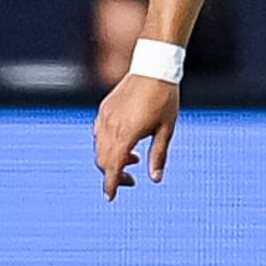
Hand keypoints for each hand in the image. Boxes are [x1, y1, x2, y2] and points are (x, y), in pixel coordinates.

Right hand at [95, 74, 183, 197]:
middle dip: (113, 174)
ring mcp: (105, 116)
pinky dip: (106, 144)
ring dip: (112, 159)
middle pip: (103, 160)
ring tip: (133, 158)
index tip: (110, 198)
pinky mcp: (105, 108)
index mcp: (127, 134)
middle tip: (131, 179)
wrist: (154, 68)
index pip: (113, 167)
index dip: (111, 184)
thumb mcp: (166, 130)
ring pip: (99, 147)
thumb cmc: (164, 99)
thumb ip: (158, 156)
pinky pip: (98, 133)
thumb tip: (155, 179)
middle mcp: (111, 126)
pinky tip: (123, 142)